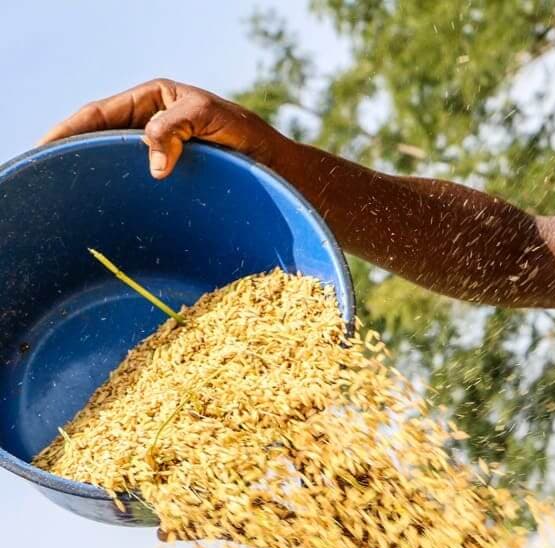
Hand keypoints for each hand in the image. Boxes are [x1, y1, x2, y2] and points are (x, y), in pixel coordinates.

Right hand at [40, 79, 289, 178]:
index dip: (68, 130)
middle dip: (73, 155)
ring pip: (115, 165)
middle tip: (46, 179)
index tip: (45, 148)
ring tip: (66, 200)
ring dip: (93, 180)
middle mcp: (152, 124)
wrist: (284, 173)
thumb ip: (179, 126)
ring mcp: (160, 153)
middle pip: (100, 139)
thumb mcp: (214, 119)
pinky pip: (136, 187)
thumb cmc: (254, 140)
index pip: (99, 113)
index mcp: (154, 100)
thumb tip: (152, 163)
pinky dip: (120, 199)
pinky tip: (105, 216)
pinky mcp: (172, 180)